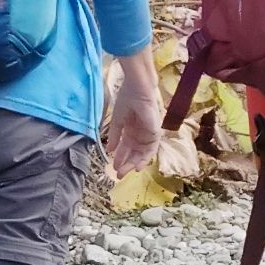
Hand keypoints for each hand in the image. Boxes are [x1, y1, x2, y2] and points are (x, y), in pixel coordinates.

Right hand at [102, 53, 164, 172]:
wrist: (137, 89)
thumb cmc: (127, 99)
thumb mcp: (118, 120)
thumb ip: (115, 136)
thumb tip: (108, 150)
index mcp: (132, 129)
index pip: (126, 147)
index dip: (119, 157)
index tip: (112, 166)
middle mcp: (141, 133)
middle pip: (134, 153)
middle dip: (125, 164)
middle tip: (118, 175)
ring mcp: (148, 133)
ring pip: (142, 154)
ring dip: (133, 164)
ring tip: (124, 172)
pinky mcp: (155, 132)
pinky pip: (151, 149)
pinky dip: (144, 159)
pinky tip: (136, 167)